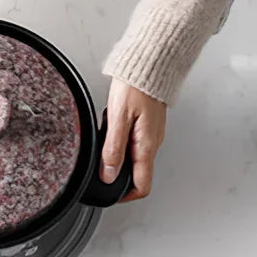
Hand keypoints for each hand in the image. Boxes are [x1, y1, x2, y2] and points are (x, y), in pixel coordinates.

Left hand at [100, 78, 166, 201]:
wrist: (151, 60)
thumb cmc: (136, 84)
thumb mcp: (117, 119)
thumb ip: (112, 150)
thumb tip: (108, 175)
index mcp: (146, 146)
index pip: (142, 186)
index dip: (126, 196)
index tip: (112, 195)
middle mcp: (153, 143)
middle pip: (139, 175)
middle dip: (120, 177)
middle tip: (103, 171)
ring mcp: (152, 134)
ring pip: (136, 158)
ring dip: (120, 158)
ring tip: (106, 146)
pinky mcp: (148, 124)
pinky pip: (136, 143)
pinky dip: (123, 143)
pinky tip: (113, 131)